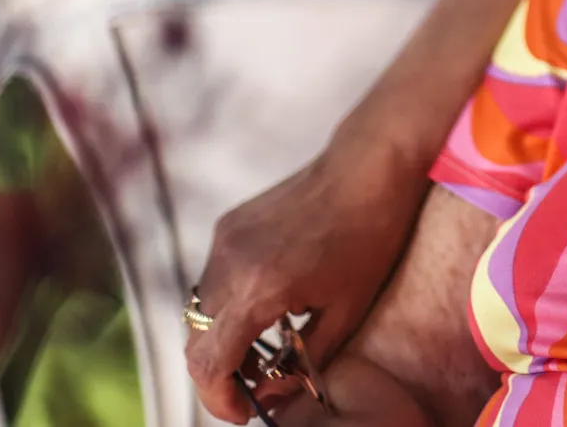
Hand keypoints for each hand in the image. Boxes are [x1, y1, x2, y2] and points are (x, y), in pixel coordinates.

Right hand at [186, 143, 426, 421]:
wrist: (369, 165)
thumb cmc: (370, 236)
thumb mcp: (347, 310)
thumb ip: (305, 361)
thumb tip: (271, 394)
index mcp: (258, 288)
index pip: (209, 363)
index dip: (219, 399)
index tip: (243, 413)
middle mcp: (229, 263)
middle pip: (196, 342)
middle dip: (219, 375)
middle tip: (256, 386)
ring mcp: (224, 241)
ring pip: (199, 313)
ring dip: (221, 340)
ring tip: (266, 350)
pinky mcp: (228, 226)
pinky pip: (212, 281)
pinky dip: (227, 307)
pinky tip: (266, 310)